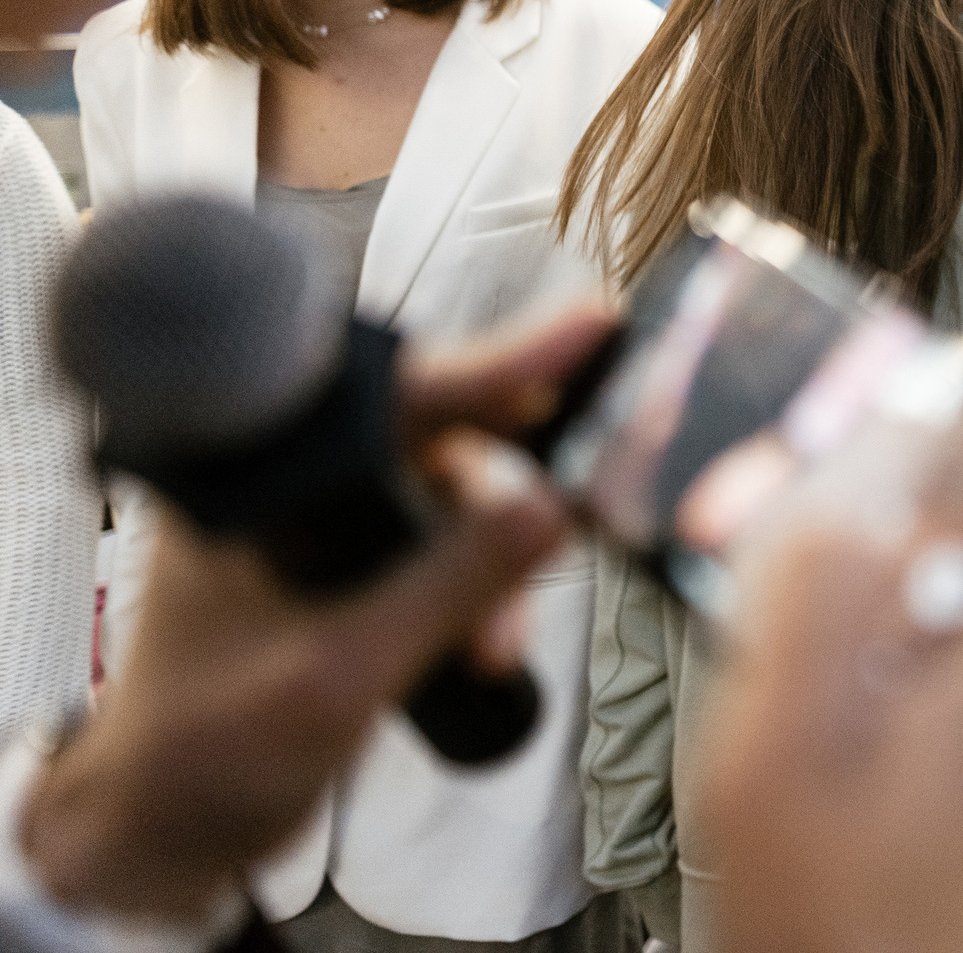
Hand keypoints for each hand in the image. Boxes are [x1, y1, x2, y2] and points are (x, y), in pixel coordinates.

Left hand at [20, 304, 611, 917]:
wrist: (165, 837)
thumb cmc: (205, 753)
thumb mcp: (338, 671)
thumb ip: (446, 588)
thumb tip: (554, 509)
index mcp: (256, 479)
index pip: (387, 392)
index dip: (494, 360)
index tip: (587, 330)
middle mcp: (291, 486)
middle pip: (434, 436)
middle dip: (506, 486)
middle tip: (592, 491)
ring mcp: (322, 532)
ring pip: (449, 504)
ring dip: (496, 565)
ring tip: (498, 645)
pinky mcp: (351, 577)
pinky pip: (443, 554)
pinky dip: (481, 593)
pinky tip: (491, 646)